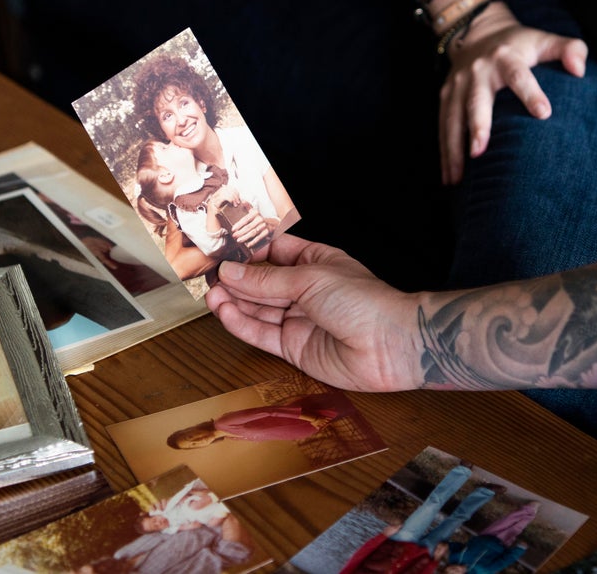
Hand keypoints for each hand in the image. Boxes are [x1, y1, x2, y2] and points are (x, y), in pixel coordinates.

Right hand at [206, 234, 420, 391]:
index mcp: (315, 262)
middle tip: (206, 274)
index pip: (274, 252)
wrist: (390, 345)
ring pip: (258, 309)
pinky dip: (240, 323)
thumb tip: (231, 272)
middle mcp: (305, 290)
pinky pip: (261, 334)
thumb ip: (267, 280)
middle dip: (236, 278)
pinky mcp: (294, 347)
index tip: (221, 249)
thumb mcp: (310, 279)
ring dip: (233, 301)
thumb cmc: (362, 301)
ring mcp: (299, 319)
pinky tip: (222, 312)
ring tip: (210, 294)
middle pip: (261, 282)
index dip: (248, 252)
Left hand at [230, 205, 270, 249]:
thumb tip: (242, 201)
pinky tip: (248, 245)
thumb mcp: (254, 212)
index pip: (245, 219)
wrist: (273, 224)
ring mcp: (264, 226)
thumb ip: (248, 207)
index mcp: (255, 213)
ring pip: (253, 232)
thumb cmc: (260, 219)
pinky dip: (253, 241)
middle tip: (234, 236)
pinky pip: (259, 237)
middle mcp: (260, 219)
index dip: (239, 224)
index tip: (233, 229)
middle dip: (240, 232)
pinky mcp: (267, 232)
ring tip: (239, 240)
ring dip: (245, 237)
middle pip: (248, 227)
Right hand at [439, 4, 587, 184]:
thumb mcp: (544, 40)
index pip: (519, 75)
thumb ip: (569, 49)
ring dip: (454, 148)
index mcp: (506, 58)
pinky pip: (443, 126)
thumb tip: (579, 70)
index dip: (531, 93)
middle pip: (477, 100)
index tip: (544, 113)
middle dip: (477, 126)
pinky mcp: (446, 96)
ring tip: (457, 178)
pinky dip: (444, 153)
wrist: (478, 31)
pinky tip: (449, 177)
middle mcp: (478, 71)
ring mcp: (458, 85)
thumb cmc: (520, 44)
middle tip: (480, 151)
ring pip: (454, 118)